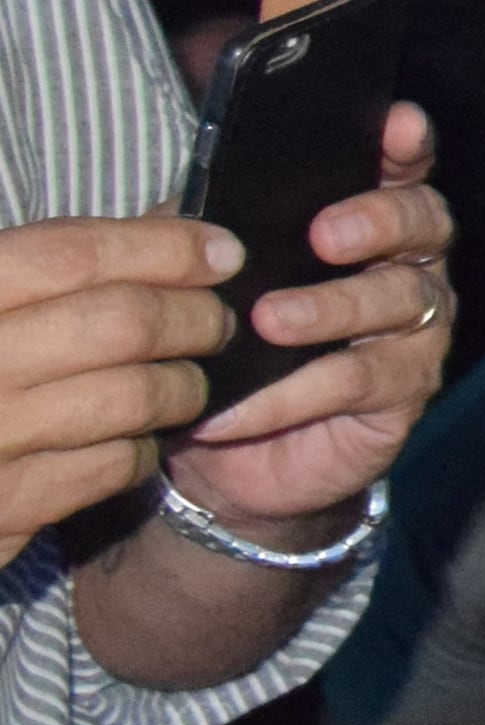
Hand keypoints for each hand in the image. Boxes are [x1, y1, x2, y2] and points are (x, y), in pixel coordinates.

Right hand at [0, 216, 240, 545]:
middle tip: (216, 325)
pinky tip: (137, 440)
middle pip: (122, 323)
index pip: (73, 254)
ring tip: (186, 384)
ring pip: (132, 396)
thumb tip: (175, 220)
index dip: (164, 247)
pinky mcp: (5, 505)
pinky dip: (143, 449)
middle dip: (195, 319)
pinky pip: (113, 464)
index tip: (224, 252)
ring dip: (182, 387)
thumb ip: (58, 259)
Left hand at [169, 102, 454, 539]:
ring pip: (400, 302)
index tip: (398, 125)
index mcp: (366, 221)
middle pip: (423, 224)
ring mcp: (417, 330)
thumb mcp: (211, 275)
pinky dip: (291, 392)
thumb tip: (190, 212)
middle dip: (380, 221)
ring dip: (330, 308)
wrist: (230, 446)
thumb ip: (209, 234)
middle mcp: (409, 265)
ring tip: (269, 322)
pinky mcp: (403, 392)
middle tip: (325, 235)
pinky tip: (236, 404)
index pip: (400, 168)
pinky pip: (357, 381)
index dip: (406, 144)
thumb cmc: (231, 339)